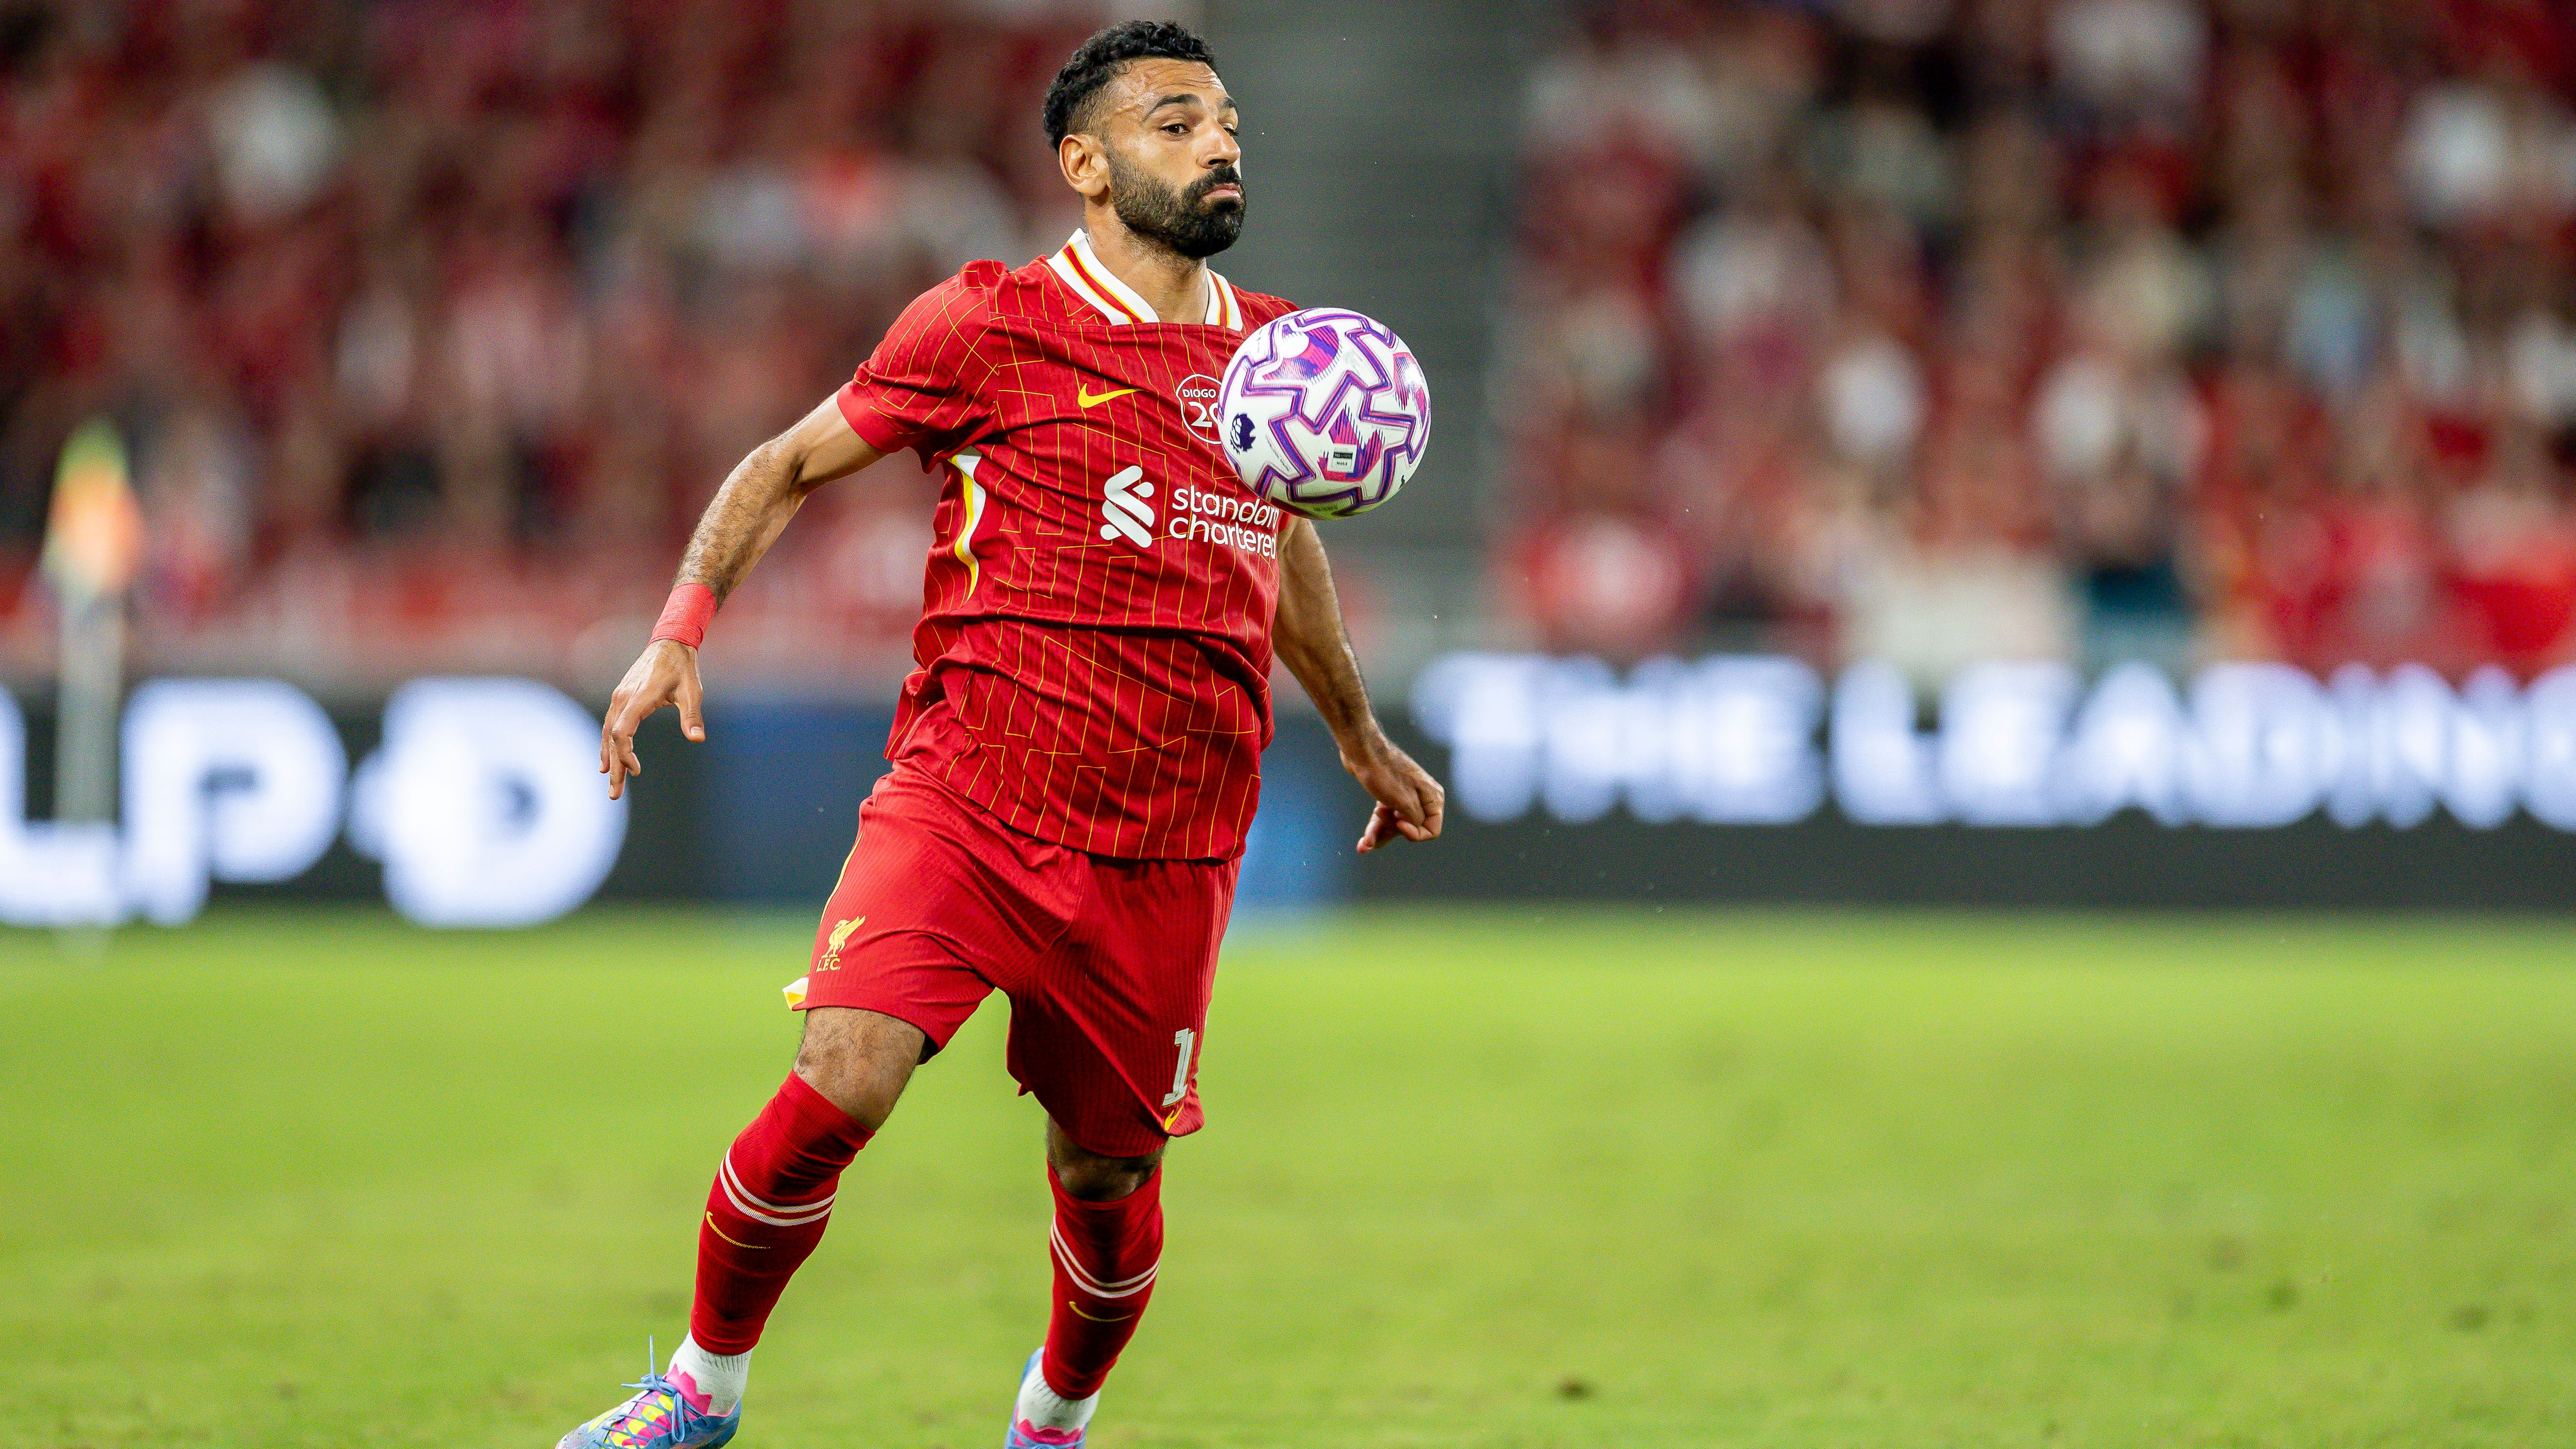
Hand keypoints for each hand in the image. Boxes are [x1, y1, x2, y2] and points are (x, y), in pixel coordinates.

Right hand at [600, 638, 704, 799]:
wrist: (670, 644)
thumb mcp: (692, 691)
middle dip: (613, 768)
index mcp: (638, 698)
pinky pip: (610, 725)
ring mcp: (619, 697)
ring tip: (610, 782)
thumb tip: (698, 739)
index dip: (625, 754)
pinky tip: (607, 760)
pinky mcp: (621, 697)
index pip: (621, 732)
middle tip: (614, 795)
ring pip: (608, 733)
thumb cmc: (683, 669)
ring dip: (609, 759)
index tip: (636, 771)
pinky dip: (608, 744)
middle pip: (611, 739)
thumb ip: (692, 716)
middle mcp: (623, 699)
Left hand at [1342, 728, 1444, 853]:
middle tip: (1374, 824)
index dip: (1415, 834)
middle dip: (1391, 834)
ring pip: (1395, 825)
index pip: (1431, 830)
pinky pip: (1385, 817)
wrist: (1361, 750)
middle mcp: (1422, 798)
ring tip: (1362, 846)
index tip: (1399, 824)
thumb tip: (1417, 828)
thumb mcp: (1403, 802)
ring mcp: (1405, 797)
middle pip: (1411, 828)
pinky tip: (1364, 842)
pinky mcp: (1390, 795)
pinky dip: (1375, 828)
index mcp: (1433, 798)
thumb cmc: (1384, 773)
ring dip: (1379, 836)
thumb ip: (1415, 820)